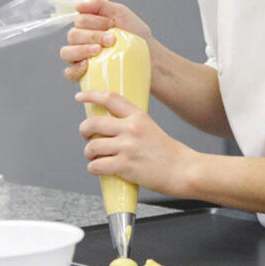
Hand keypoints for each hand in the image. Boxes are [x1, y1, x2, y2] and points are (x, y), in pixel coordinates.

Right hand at [60, 0, 152, 82]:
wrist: (151, 58)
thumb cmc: (136, 35)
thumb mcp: (121, 13)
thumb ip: (100, 5)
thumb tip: (78, 5)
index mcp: (88, 26)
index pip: (79, 20)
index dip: (94, 21)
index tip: (112, 24)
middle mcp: (82, 41)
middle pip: (73, 35)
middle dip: (93, 35)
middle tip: (111, 39)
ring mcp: (81, 58)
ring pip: (67, 52)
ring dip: (82, 50)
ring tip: (99, 50)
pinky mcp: (85, 75)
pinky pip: (69, 73)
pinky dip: (75, 69)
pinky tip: (87, 65)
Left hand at [76, 90, 194, 196]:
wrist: (183, 170)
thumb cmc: (168, 153)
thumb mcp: (151, 128)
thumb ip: (131, 125)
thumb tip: (109, 127)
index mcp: (138, 117)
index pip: (110, 98)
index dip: (91, 95)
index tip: (80, 96)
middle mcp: (131, 129)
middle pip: (93, 123)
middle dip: (84, 130)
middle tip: (87, 136)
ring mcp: (127, 148)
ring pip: (91, 147)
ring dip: (89, 154)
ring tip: (95, 158)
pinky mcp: (124, 166)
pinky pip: (96, 166)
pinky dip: (93, 169)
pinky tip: (100, 169)